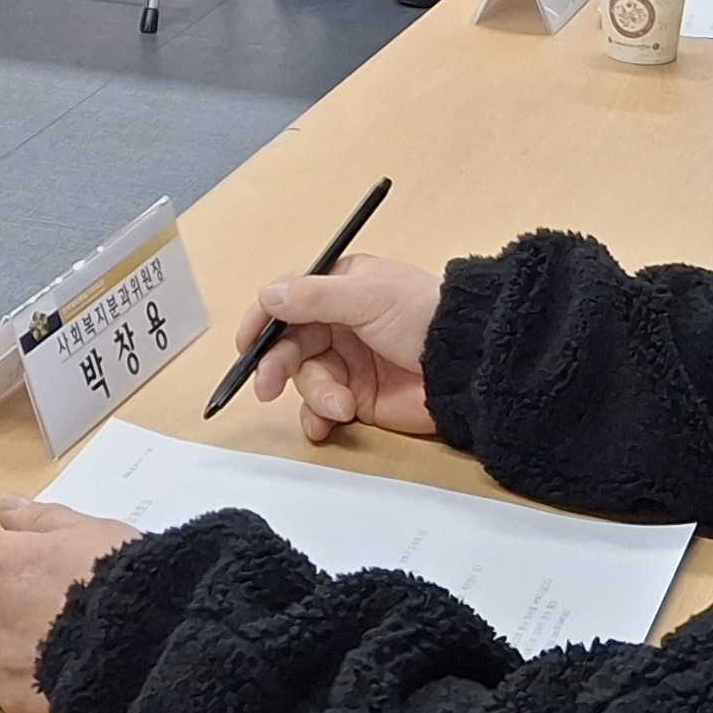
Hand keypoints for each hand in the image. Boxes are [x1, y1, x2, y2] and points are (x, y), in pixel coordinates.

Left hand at [0, 497, 140, 712]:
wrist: (150, 653)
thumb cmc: (124, 584)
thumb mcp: (90, 532)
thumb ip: (40, 519)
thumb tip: (7, 508)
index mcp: (4, 565)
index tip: (8, 558)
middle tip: (33, 603)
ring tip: (30, 646)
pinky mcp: (15, 705)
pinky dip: (10, 684)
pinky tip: (44, 678)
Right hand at [238, 254, 444, 441]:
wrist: (467, 364)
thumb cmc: (423, 316)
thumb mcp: (366, 297)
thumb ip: (313, 297)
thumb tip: (268, 295)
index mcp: (340, 288)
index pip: (288, 300)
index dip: (263, 320)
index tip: (246, 343)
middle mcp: (340, 324)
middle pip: (289, 345)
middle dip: (277, 366)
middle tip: (267, 386)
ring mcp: (349, 362)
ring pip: (305, 379)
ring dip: (315, 395)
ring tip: (340, 405)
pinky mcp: (359, 398)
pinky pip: (323, 409)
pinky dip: (319, 418)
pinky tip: (327, 424)